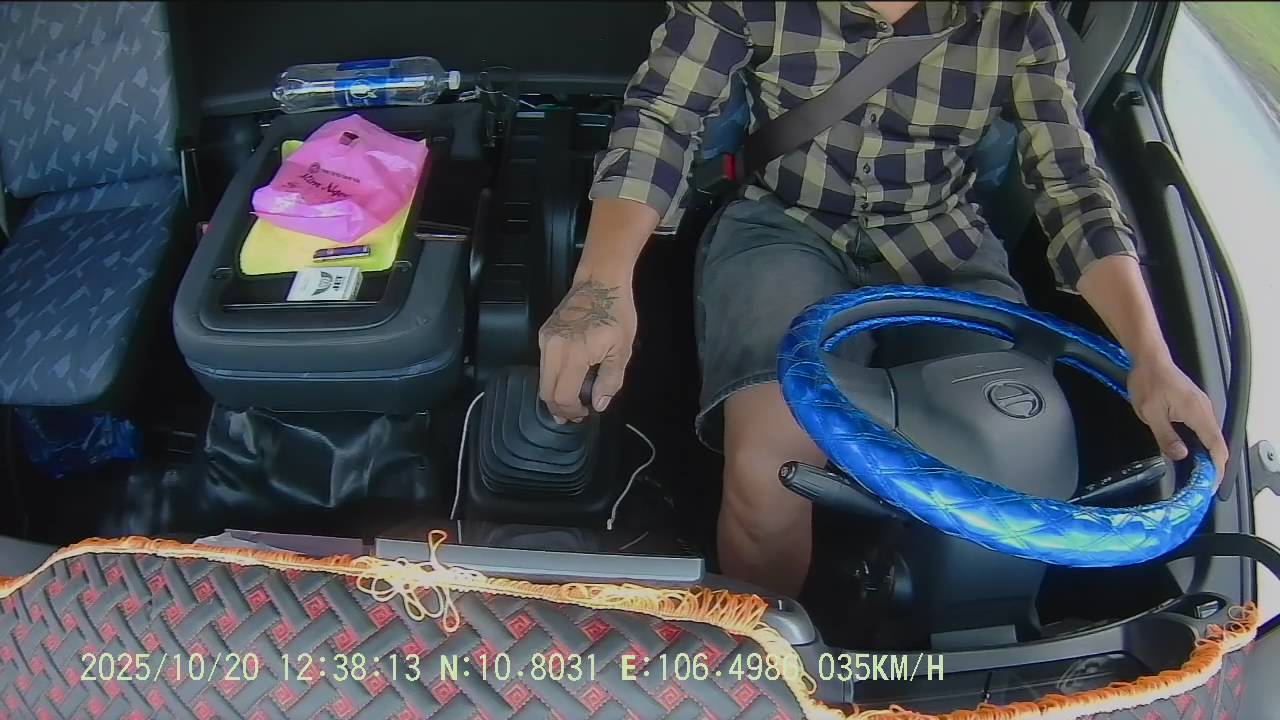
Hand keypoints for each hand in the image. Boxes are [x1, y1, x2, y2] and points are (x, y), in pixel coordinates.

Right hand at [537, 278, 636, 422]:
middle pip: (546, 391)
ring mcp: (545, 340)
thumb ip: (609, 380)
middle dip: (560, 407)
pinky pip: (543, 364)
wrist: (600, 282)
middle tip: (576, 413)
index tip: (584, 414)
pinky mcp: (543, 333)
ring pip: (542, 379)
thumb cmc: (616, 312)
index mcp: (574, 353)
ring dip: (555, 393)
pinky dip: (553, 377)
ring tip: (572, 399)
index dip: (572, 410)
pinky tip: (568, 379)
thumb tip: (598, 404)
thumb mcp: (622, 350)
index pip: (562, 395)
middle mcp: (553, 348)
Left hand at [1128, 352, 1227, 481]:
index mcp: (1197, 413)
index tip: (1209, 485)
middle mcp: (1206, 410)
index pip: (1215, 446)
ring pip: (1211, 437)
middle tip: (1201, 485)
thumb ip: (1166, 436)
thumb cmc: (1148, 382)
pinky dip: (1202, 444)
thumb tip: (1180, 456)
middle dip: (1212, 466)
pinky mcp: (1196, 405)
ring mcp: (1202, 406)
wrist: (1149, 358)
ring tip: (1196, 474)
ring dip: (1207, 455)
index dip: (1215, 468)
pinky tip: (1191, 452)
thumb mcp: (1150, 413)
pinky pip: (1204, 429)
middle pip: (1217, 443)